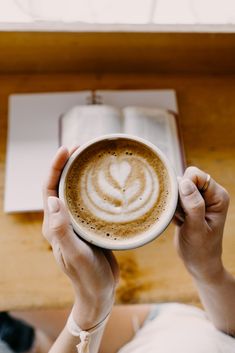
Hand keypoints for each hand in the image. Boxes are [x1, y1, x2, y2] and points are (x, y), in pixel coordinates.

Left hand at [42, 147, 118, 328]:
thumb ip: (62, 230)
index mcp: (53, 224)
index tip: (67, 148)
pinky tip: (106, 181)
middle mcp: (62, 220)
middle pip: (60, 184)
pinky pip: (88, 200)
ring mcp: (75, 222)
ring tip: (93, 157)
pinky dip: (94, 186)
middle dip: (68, 163)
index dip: (56, 166)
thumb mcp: (75, 255)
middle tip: (83, 146)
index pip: (49, 188)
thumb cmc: (88, 276)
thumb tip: (52, 198)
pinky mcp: (89, 225)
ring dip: (80, 172)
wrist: (100, 292)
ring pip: (74, 191)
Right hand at [174, 166, 229, 282]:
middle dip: (178, 195)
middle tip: (183, 216)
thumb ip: (193, 206)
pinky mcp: (190, 204)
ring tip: (182, 220)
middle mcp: (211, 194)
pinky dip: (172, 208)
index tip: (182, 206)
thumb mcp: (196, 230)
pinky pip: (174, 197)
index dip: (184, 186)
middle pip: (186, 178)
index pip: (197, 175)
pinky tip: (179, 221)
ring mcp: (200, 198)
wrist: (199, 263)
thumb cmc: (200, 250)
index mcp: (218, 196)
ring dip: (174, 203)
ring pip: (178, 187)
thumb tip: (185, 183)